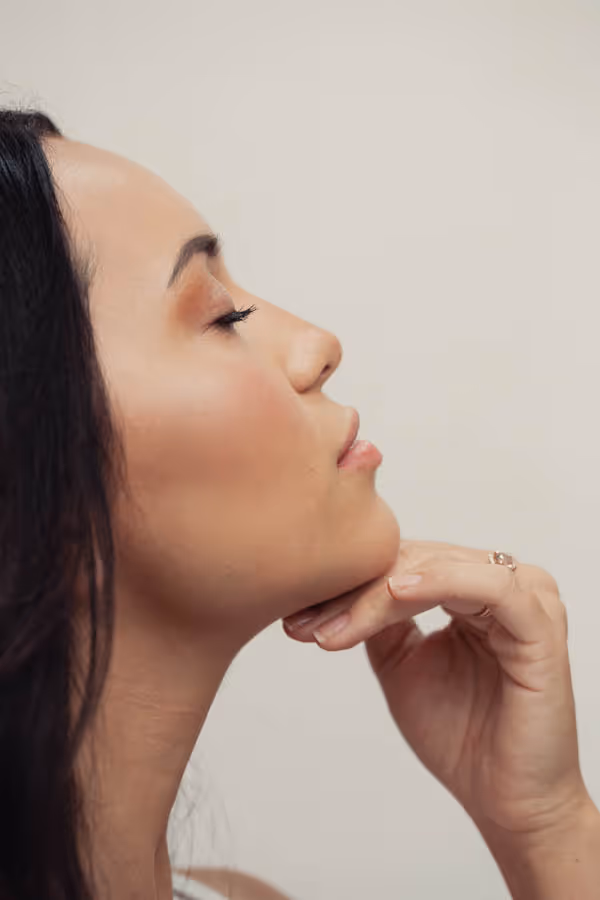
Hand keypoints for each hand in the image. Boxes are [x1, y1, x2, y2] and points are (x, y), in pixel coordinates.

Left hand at [283, 539, 590, 838]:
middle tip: (303, 621)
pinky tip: (393, 595)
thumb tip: (335, 588)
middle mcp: (501, 585)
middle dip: (353, 591)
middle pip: (416, 561)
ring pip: (440, 568)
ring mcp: (527, 599)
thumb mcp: (401, 664)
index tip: (295, 614)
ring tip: (332, 627)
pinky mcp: (540, 625)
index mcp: (474, 589)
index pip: (403, 563)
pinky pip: (489, 586)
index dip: (348, 584)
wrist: (504, 801)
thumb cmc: (461, 736)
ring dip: (378, 594)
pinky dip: (439, 583)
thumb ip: (380, 620)